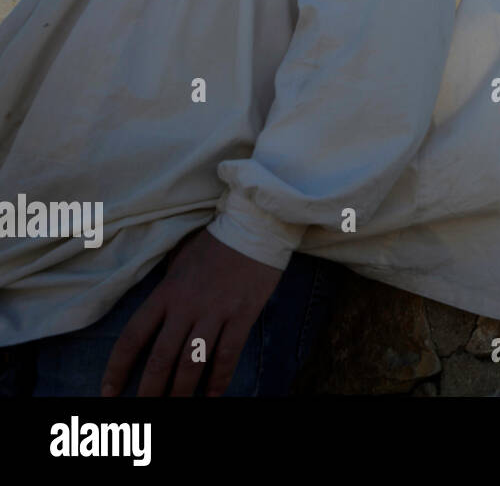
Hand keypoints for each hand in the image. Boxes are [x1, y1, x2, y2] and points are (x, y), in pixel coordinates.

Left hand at [101, 229, 283, 396]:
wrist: (255, 226)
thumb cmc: (215, 242)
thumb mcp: (180, 259)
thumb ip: (167, 288)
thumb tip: (157, 312)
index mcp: (166, 292)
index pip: (132, 337)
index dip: (117, 369)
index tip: (109, 391)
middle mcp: (186, 306)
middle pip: (160, 358)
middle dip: (150, 390)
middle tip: (144, 408)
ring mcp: (215, 312)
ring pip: (191, 363)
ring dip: (182, 391)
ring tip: (176, 406)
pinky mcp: (242, 315)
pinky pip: (227, 354)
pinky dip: (219, 379)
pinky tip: (212, 395)